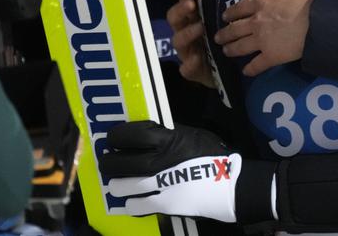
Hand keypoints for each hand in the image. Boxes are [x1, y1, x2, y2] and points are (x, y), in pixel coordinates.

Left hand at [100, 121, 243, 221]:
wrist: (229, 185)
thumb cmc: (214, 157)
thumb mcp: (194, 135)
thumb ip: (171, 134)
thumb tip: (151, 131)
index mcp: (169, 140)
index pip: (132, 134)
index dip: (117, 135)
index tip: (114, 138)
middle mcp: (160, 162)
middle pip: (118, 162)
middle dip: (109, 161)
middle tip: (109, 160)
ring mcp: (159, 186)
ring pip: (121, 185)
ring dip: (117, 183)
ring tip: (118, 182)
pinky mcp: (162, 206)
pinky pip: (134, 206)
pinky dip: (130, 204)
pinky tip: (132, 200)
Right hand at [167, 0, 214, 87]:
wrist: (227, 69)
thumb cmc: (220, 36)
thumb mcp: (218, 12)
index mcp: (192, 18)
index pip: (184, 1)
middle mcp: (186, 32)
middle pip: (175, 19)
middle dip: (181, 10)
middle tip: (191, 3)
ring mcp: (187, 51)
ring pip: (179, 41)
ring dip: (188, 33)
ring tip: (200, 27)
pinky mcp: (193, 70)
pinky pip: (187, 68)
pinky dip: (190, 64)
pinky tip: (196, 58)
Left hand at [214, 0, 314, 76]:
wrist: (318, 21)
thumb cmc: (307, 0)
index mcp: (260, 3)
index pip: (239, 8)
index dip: (230, 13)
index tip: (225, 17)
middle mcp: (256, 23)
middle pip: (235, 29)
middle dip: (225, 34)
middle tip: (218, 38)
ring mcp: (261, 41)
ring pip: (240, 47)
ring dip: (231, 49)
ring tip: (226, 51)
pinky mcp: (271, 56)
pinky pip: (257, 65)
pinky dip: (250, 69)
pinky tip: (246, 71)